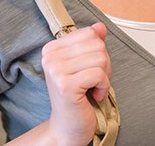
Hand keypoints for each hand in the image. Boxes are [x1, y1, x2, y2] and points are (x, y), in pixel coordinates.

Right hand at [42, 22, 110, 145]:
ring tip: (93, 87)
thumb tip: (100, 26)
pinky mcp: (65, 85)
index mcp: (52, 48)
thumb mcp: (84, 65)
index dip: (98, 51)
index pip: (89, 33)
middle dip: (104, 64)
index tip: (90, 68)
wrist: (68, 127)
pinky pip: (99, 74)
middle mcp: (50, 56)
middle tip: (94, 80)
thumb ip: (91, 44)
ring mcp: (56, 70)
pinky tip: (94, 95)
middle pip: (96, 44)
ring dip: (104, 77)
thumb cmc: (76, 97)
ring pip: (100, 58)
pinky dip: (103, 86)